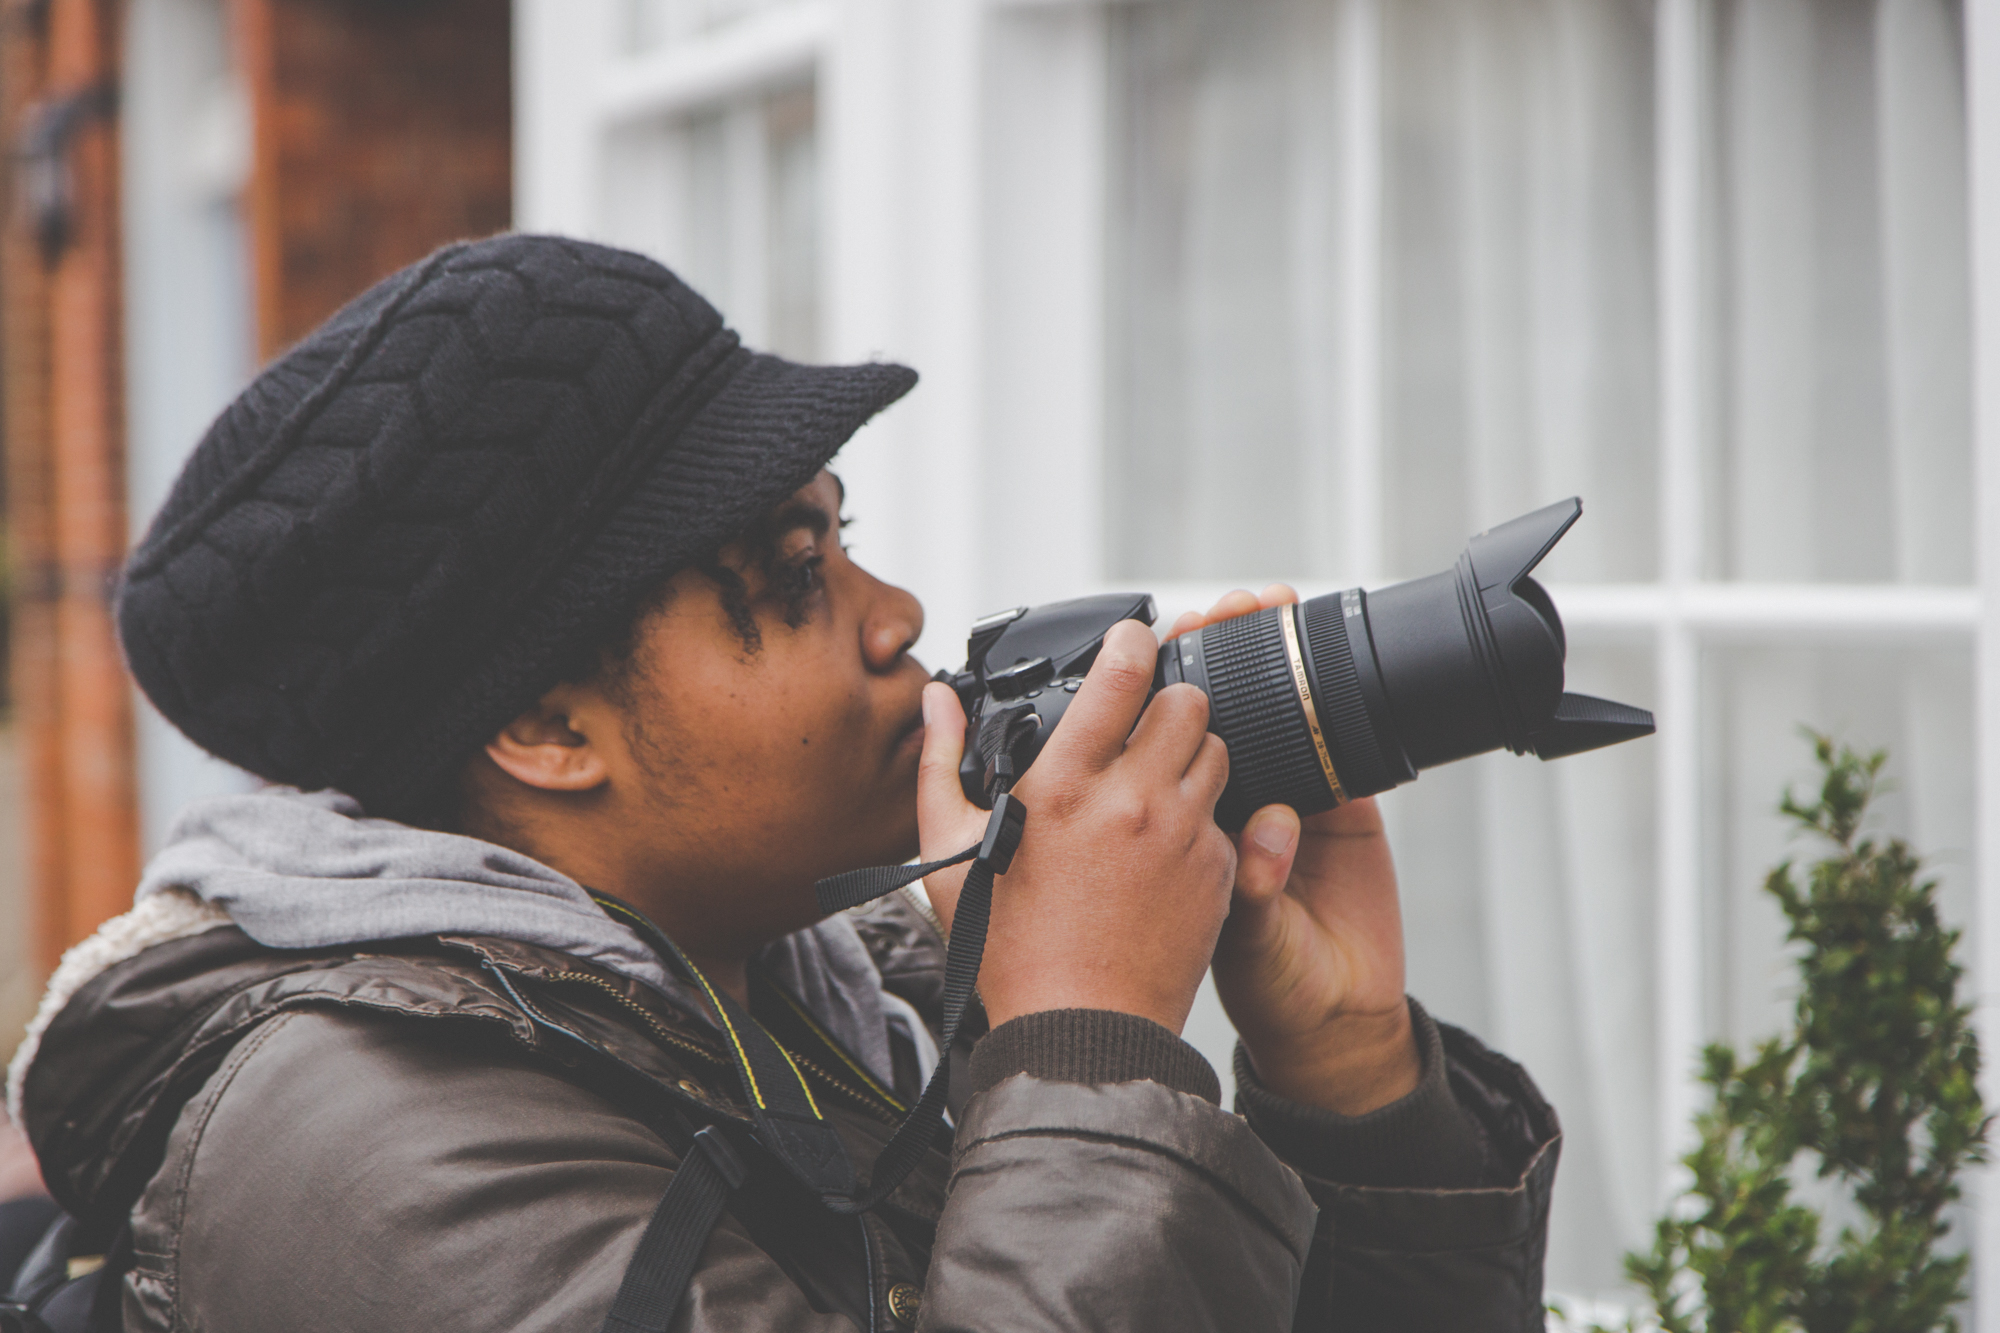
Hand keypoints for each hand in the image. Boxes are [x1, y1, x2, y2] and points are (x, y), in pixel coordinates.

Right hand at [915, 620, 1236, 1032]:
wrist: (1080, 1033)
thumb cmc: (1011, 948)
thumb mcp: (950, 853)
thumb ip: (939, 762)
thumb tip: (935, 701)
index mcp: (1065, 786)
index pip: (1125, 673)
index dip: (1133, 640)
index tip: (1132, 640)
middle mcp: (1134, 801)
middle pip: (1188, 702)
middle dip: (1167, 701)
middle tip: (1143, 723)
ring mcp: (1184, 836)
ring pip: (1217, 751)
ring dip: (1190, 752)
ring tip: (1154, 781)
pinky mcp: (1219, 873)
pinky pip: (1226, 813)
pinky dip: (1203, 813)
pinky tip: (1166, 839)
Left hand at [1167, 586, 1419, 1115]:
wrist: (1334, 1019)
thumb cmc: (1267, 983)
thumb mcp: (1239, 938)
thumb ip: (1250, 886)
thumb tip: (1264, 841)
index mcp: (1176, 828)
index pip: (1155, 743)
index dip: (1157, 685)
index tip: (1156, 637)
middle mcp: (1225, 806)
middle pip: (1213, 709)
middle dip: (1218, 653)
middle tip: (1222, 609)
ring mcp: (1286, 800)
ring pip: (1274, 712)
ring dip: (1273, 659)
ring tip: (1270, 610)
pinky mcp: (1343, 805)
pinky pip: (1336, 745)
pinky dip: (1332, 703)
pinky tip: (1327, 668)